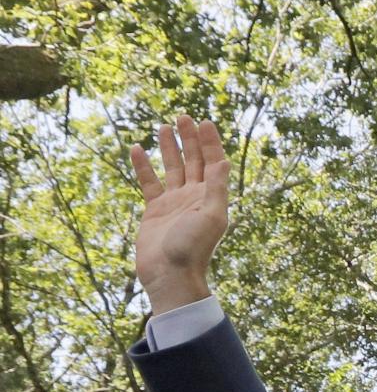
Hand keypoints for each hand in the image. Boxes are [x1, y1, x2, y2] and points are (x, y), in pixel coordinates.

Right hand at [130, 116, 229, 312]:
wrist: (170, 274)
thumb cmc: (193, 248)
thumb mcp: (212, 216)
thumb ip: (217, 188)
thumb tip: (223, 161)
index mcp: (212, 197)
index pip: (213, 163)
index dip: (210, 143)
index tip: (204, 122)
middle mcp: (195, 197)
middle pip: (193, 161)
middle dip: (190, 139)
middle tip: (183, 116)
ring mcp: (174, 203)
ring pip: (172, 168)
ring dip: (169, 148)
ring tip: (164, 126)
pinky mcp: (155, 210)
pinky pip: (149, 183)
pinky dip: (143, 166)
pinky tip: (137, 148)